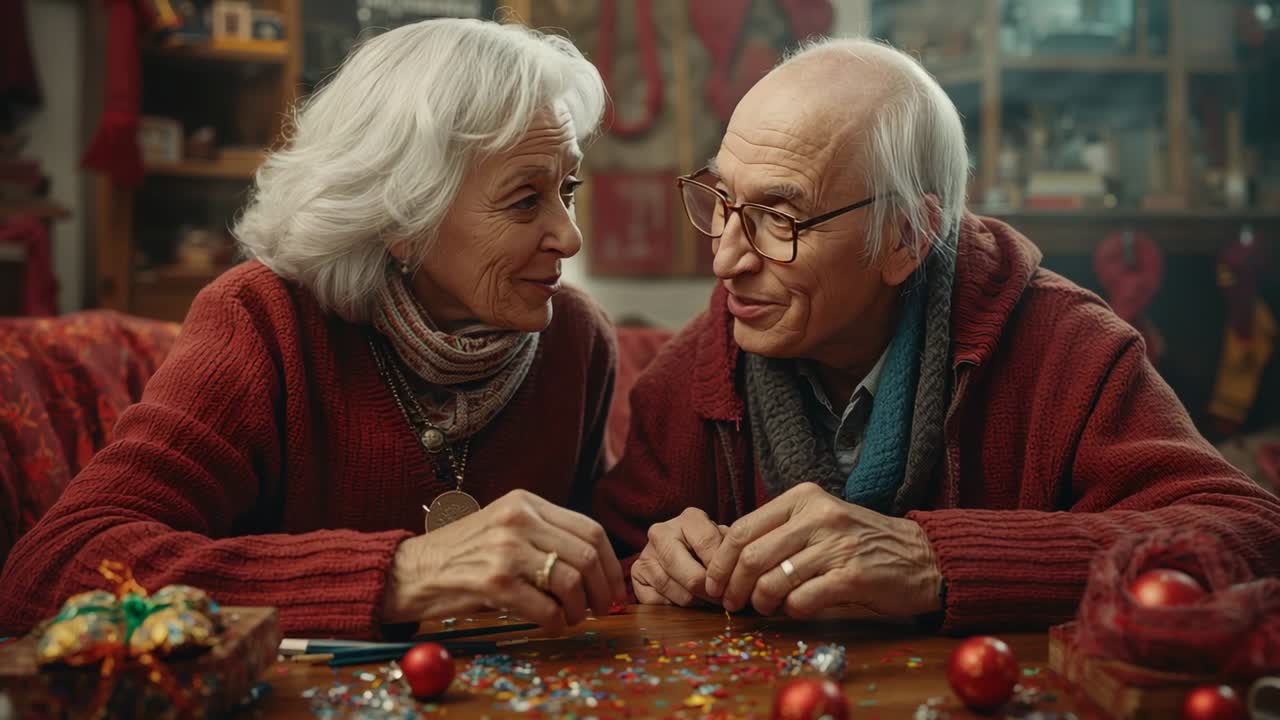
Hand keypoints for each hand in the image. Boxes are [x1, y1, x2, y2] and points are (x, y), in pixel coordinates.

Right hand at [383, 489, 626, 632]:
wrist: (410, 571)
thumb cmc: (461, 555)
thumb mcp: (504, 528)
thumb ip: (544, 537)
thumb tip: (596, 568)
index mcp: (525, 502)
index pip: (589, 529)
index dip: (610, 563)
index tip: (613, 587)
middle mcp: (518, 519)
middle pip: (586, 554)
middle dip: (602, 589)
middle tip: (601, 608)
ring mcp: (506, 549)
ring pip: (571, 581)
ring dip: (579, 609)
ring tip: (571, 617)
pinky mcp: (494, 582)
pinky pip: (547, 607)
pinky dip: (557, 622)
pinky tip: (551, 624)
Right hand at [632, 508, 725, 606]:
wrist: (681, 552)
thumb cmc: (710, 549)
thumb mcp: (725, 544)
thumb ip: (732, 556)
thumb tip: (739, 582)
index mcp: (690, 519)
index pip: (709, 545)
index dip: (724, 571)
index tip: (734, 586)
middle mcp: (662, 532)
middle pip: (692, 576)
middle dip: (711, 593)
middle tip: (722, 601)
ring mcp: (646, 553)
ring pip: (676, 592)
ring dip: (696, 603)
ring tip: (707, 602)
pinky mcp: (635, 574)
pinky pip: (657, 602)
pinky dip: (674, 608)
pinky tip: (686, 603)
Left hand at [704, 482, 941, 618]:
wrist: (922, 557)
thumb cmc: (862, 542)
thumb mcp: (821, 520)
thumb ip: (782, 530)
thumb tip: (730, 561)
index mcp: (804, 498)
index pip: (743, 528)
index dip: (720, 561)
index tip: (714, 582)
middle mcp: (819, 516)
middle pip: (751, 556)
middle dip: (733, 587)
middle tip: (732, 603)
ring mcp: (837, 546)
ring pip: (773, 581)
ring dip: (760, 603)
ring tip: (765, 608)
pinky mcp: (853, 577)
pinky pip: (802, 600)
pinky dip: (791, 611)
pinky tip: (796, 610)